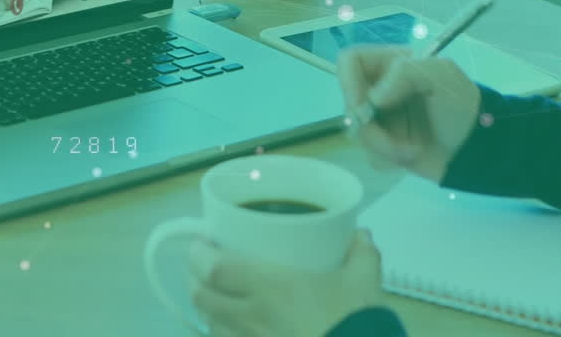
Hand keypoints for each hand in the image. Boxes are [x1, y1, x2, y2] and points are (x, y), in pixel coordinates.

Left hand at [186, 230, 385, 336]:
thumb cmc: (356, 320)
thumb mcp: (364, 281)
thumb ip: (361, 253)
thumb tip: (359, 234)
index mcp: (270, 287)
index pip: (213, 268)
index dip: (198, 254)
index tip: (201, 242)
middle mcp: (251, 317)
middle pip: (201, 297)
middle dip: (195, 279)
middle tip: (205, 266)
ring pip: (210, 326)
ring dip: (208, 310)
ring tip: (218, 298)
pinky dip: (224, 336)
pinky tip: (234, 330)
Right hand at [337, 45, 481, 183]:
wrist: (478, 147)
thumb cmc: (462, 105)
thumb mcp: (441, 76)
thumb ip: (405, 74)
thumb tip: (372, 98)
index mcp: (391, 65)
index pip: (350, 62)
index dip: (348, 83)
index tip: (363, 107)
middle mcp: (381, 89)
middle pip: (349, 103)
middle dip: (370, 127)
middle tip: (393, 140)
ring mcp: (382, 119)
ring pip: (358, 132)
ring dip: (384, 145)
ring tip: (413, 149)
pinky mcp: (385, 144)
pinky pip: (370, 153)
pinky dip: (389, 157)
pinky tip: (412, 154)